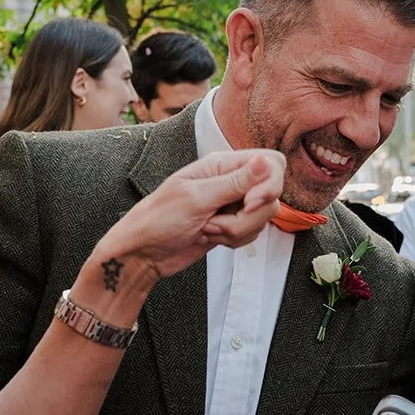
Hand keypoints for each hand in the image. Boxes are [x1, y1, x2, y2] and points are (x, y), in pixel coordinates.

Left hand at [102, 150, 284, 280]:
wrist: (143, 253)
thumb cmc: (158, 220)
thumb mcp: (197, 198)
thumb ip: (235, 182)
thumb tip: (266, 161)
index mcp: (222, 164)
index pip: (271, 163)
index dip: (270, 185)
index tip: (250, 203)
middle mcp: (231, 181)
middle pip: (270, 196)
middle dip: (248, 217)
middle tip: (216, 222)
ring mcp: (232, 204)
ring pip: (261, 218)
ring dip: (236, 231)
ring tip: (206, 229)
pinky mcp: (231, 225)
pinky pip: (251, 233)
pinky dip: (233, 240)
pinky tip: (208, 237)